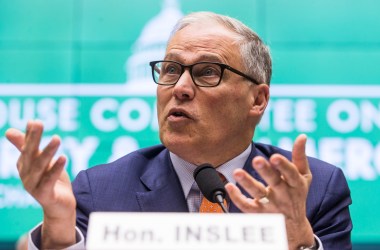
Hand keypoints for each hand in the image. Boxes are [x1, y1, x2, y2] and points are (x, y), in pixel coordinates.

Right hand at [6, 120, 76, 247]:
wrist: (59, 207)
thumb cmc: (51, 181)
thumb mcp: (41, 162)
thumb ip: (28, 146)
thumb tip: (14, 128)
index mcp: (25, 165)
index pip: (27, 147)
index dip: (30, 134)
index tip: (34, 121)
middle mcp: (26, 174)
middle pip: (30, 154)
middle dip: (33, 138)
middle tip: (39, 123)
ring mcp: (33, 186)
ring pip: (40, 166)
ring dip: (48, 151)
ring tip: (57, 138)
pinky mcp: (44, 195)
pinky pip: (49, 180)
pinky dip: (56, 169)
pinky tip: (63, 157)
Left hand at [225, 134, 314, 249]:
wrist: (294, 228)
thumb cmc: (296, 195)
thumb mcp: (303, 178)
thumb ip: (300, 157)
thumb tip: (302, 136)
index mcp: (296, 184)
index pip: (291, 174)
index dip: (284, 166)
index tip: (275, 156)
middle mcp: (283, 195)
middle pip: (274, 182)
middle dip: (266, 171)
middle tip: (257, 160)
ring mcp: (271, 205)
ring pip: (258, 194)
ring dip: (247, 183)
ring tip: (237, 172)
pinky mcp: (259, 214)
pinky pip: (246, 206)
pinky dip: (237, 197)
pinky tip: (228, 186)